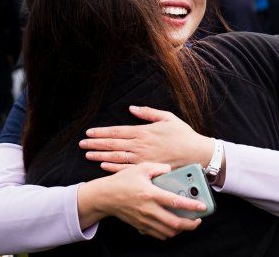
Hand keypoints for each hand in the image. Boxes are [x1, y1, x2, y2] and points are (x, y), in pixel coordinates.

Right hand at [77, 163, 204, 239]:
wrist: (105, 197)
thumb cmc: (123, 181)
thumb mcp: (141, 168)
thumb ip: (158, 168)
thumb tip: (170, 170)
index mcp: (151, 194)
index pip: (175, 203)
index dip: (191, 206)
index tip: (202, 207)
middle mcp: (149, 210)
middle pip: (174, 224)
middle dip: (190, 225)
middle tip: (198, 220)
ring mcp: (144, 220)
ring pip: (167, 232)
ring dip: (180, 230)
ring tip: (187, 222)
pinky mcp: (140, 226)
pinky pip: (158, 234)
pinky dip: (168, 232)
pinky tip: (171, 225)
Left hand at [81, 106, 213, 170]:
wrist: (197, 154)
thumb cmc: (183, 135)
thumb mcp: (167, 118)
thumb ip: (148, 112)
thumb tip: (132, 108)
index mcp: (144, 132)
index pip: (117, 131)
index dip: (102, 132)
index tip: (89, 132)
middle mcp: (140, 145)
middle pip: (113, 145)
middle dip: (96, 144)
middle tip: (82, 144)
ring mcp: (142, 159)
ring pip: (116, 157)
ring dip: (100, 156)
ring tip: (88, 154)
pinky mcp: (147, 170)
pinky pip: (127, 170)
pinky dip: (113, 168)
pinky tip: (103, 167)